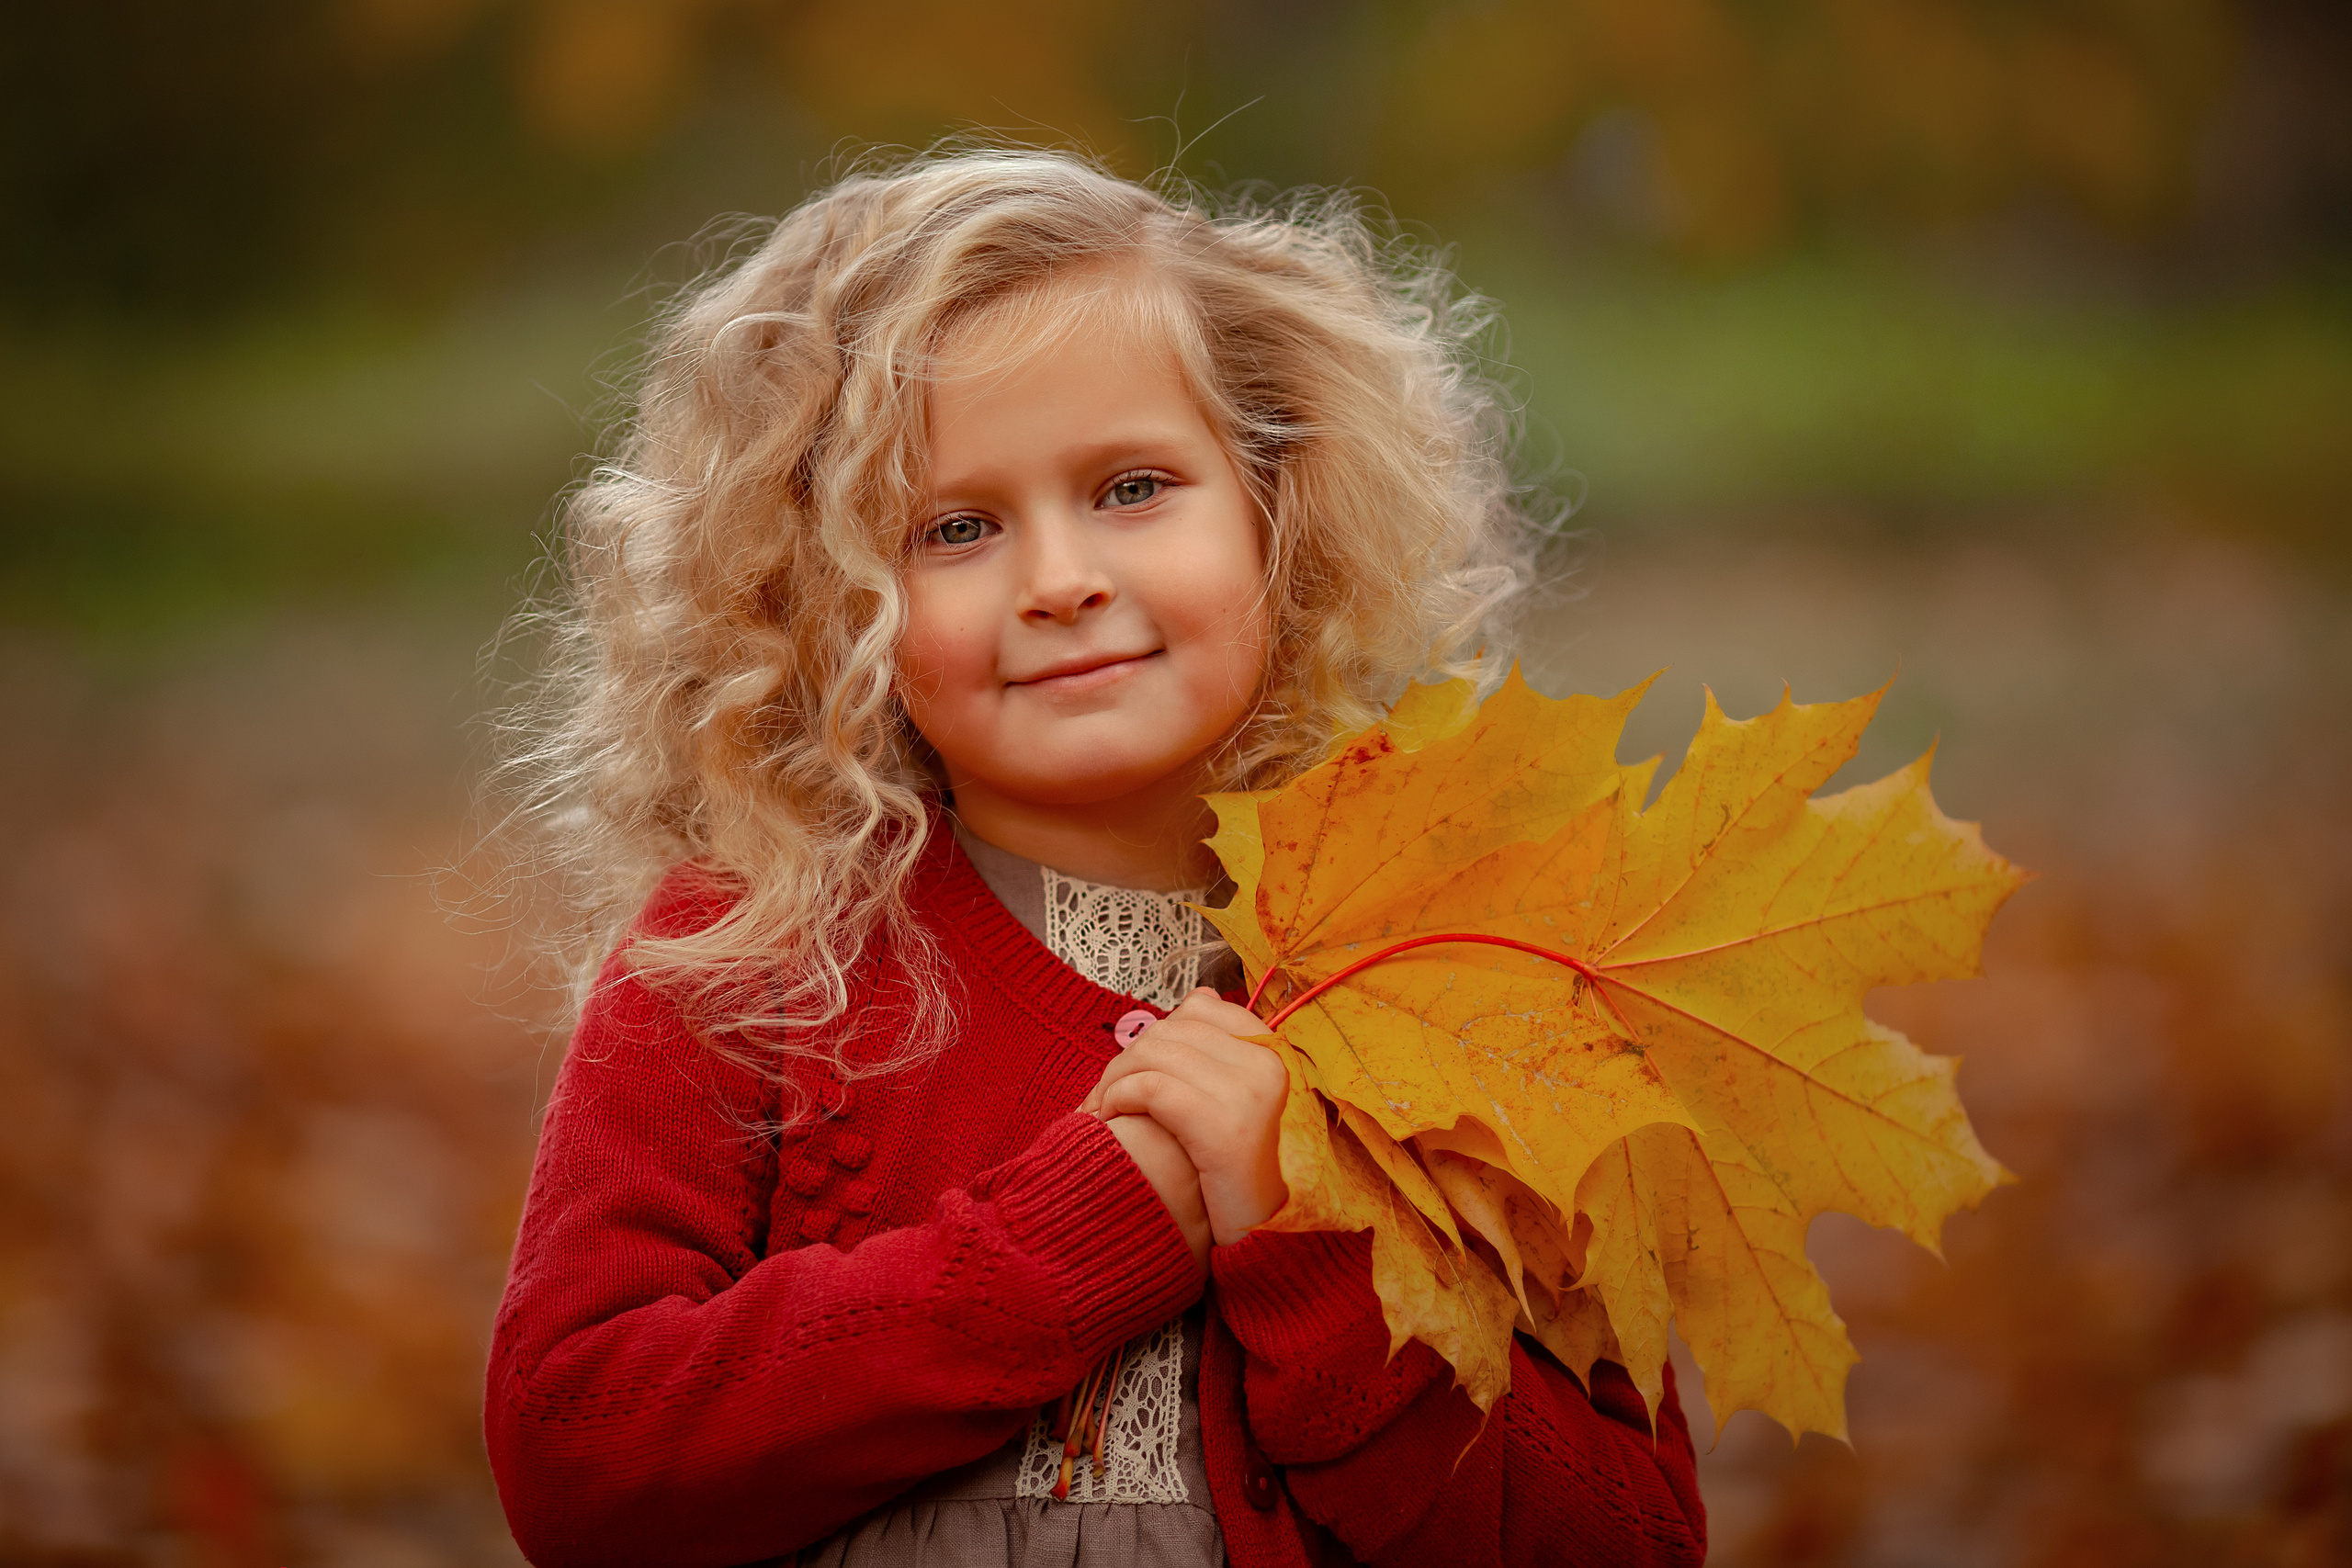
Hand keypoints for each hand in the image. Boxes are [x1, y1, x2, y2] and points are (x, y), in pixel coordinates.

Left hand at [1081, 989, 1288, 1247]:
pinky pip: (1152, 1087)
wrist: (1260, 1234)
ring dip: (1112, 1079)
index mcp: (1272, 1052)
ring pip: (1154, 1054)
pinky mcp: (1225, 1128)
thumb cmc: (1236, 1168)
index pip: (1201, 1010)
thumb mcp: (1235, 1100)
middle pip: (1169, 1031)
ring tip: (1102, 1109)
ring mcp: (1249, 1094)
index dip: (1156, 1034)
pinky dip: (1119, 1097)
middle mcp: (1267, 1065)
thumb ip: (1218, 1050)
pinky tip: (1109, 1118)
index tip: (1135, 1068)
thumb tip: (1200, 996)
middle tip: (1102, 1096)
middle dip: (1125, 1060)